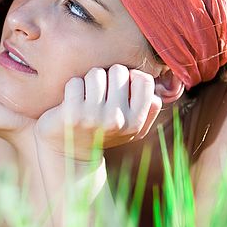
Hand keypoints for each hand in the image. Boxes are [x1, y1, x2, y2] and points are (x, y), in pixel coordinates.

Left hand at [34, 64, 162, 161]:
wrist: (72, 155)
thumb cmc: (105, 132)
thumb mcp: (133, 128)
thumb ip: (150, 109)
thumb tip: (154, 90)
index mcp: (135, 122)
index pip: (144, 80)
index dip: (132, 77)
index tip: (121, 87)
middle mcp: (116, 120)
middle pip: (119, 71)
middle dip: (109, 77)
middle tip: (101, 94)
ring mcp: (93, 117)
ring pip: (96, 73)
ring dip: (90, 81)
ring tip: (87, 97)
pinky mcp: (71, 114)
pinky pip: (75, 82)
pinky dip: (72, 88)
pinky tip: (72, 102)